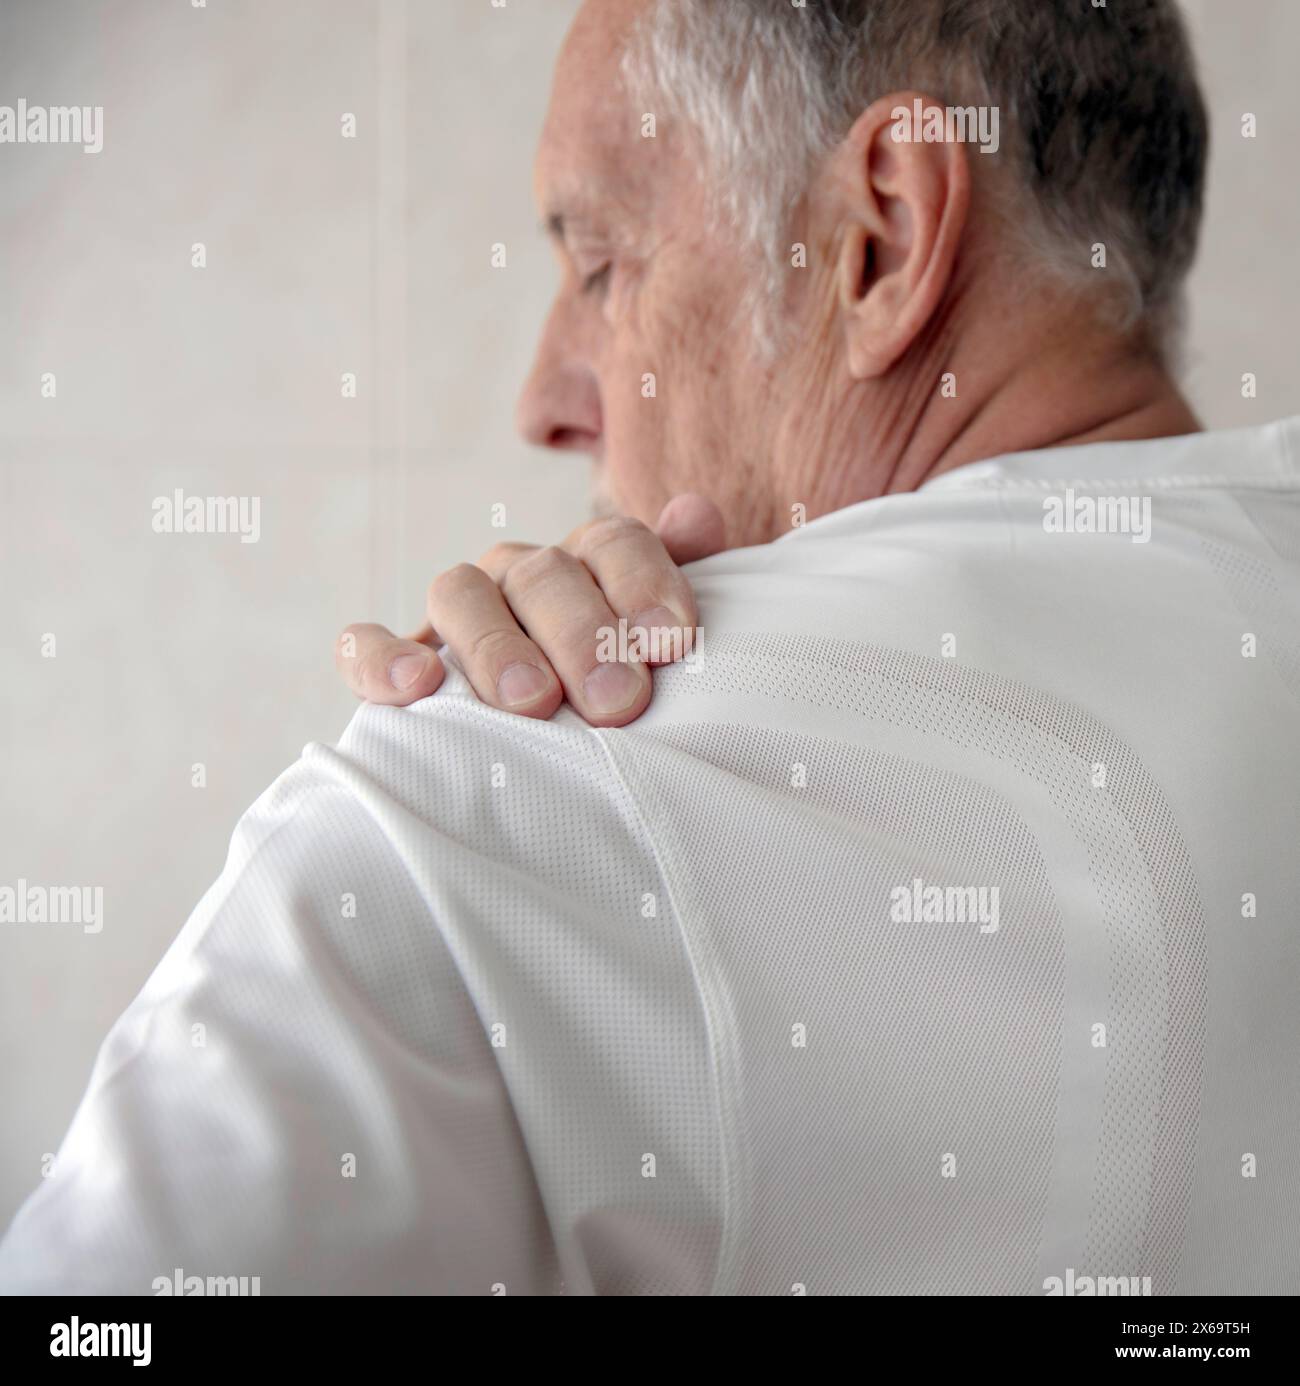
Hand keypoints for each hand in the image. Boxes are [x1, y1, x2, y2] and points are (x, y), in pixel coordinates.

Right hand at [334, 493, 724, 727]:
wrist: (550, 740)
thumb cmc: (617, 690)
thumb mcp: (655, 640)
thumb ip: (678, 575)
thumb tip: (696, 514)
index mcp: (587, 563)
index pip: (613, 543)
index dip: (644, 584)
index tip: (670, 644)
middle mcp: (518, 576)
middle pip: (543, 574)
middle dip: (583, 635)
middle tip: (619, 702)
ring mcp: (454, 616)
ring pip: (459, 593)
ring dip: (497, 646)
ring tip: (533, 703)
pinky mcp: (395, 662)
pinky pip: (365, 645)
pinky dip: (382, 658)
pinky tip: (418, 685)